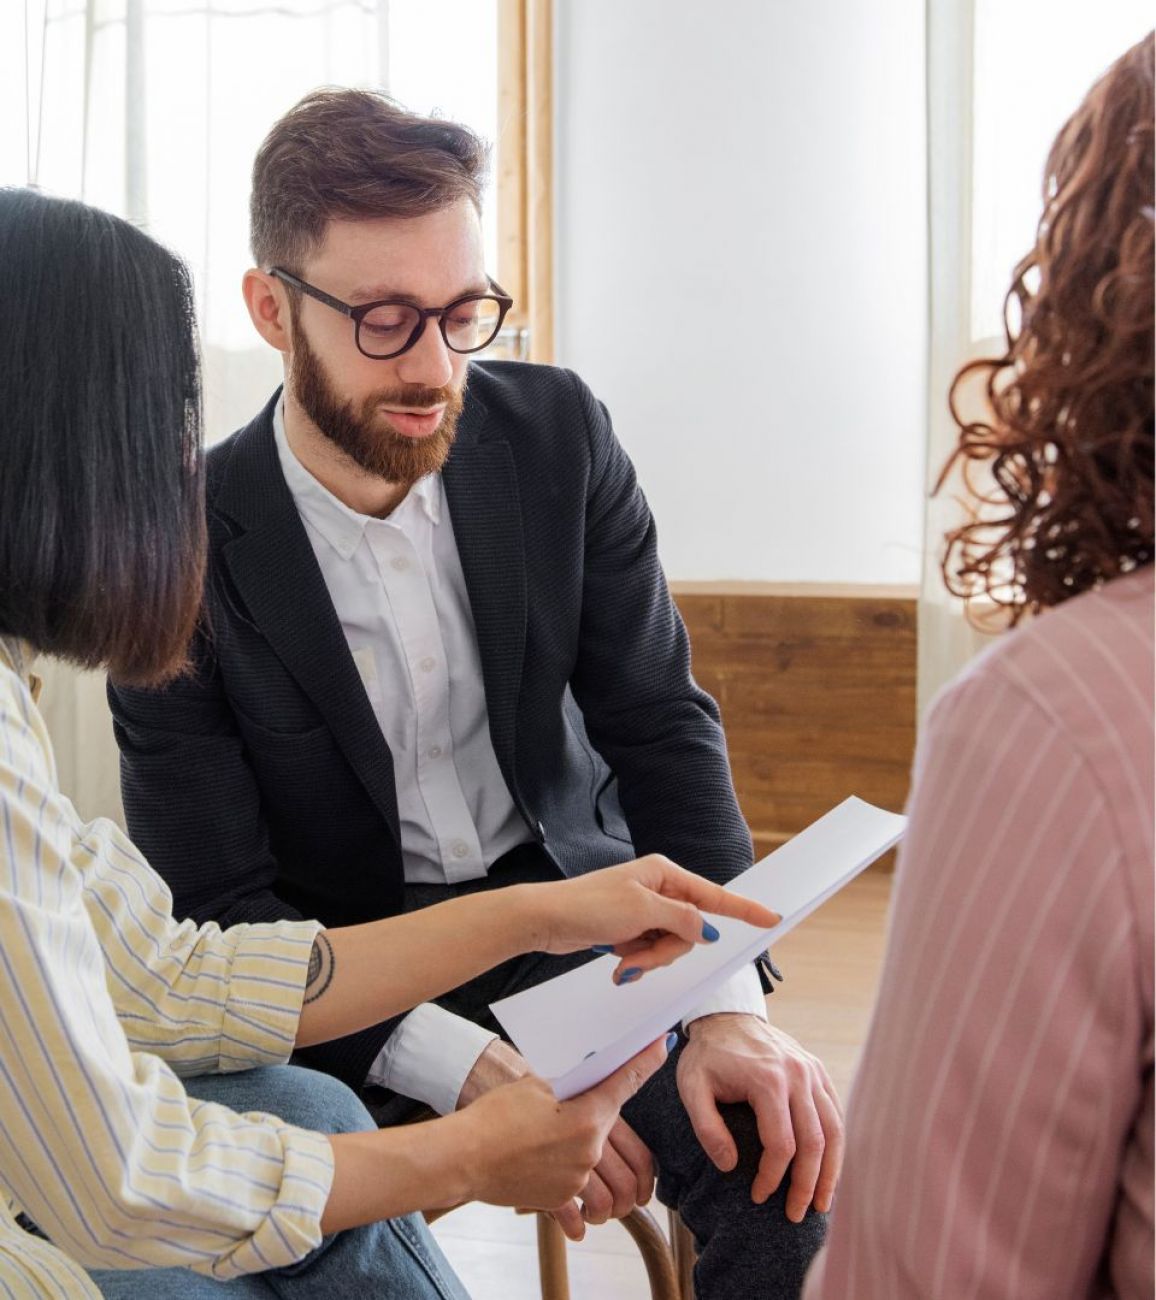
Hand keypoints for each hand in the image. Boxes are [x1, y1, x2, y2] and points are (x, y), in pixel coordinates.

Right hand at [457, 1036, 669, 1215]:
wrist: (464, 1157)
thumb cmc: (495, 1116)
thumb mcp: (536, 1087)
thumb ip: (571, 1087)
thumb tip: (591, 1084)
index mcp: (587, 1116)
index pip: (625, 1082)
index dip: (645, 1060)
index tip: (660, 1045)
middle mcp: (590, 1150)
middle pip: (609, 1124)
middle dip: (593, 1110)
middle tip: (566, 1104)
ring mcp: (577, 1177)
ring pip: (595, 1157)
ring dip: (582, 1146)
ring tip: (554, 1139)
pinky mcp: (561, 1197)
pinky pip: (577, 1186)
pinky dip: (565, 1171)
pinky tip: (543, 1161)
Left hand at [520, 856, 779, 983]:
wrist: (546, 919)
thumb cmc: (589, 906)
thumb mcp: (642, 912)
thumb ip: (682, 920)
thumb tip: (707, 930)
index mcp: (664, 874)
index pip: (714, 896)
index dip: (744, 909)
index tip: (772, 918)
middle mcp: (658, 889)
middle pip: (690, 930)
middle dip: (668, 950)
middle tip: (639, 953)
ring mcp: (644, 910)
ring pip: (671, 946)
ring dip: (649, 959)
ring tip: (622, 958)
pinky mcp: (630, 929)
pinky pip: (651, 952)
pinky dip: (637, 962)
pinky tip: (617, 962)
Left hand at [677, 1014, 843, 1222]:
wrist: (725, 1015)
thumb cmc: (706, 1055)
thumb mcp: (692, 1087)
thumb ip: (707, 1128)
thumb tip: (729, 1166)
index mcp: (767, 1079)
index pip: (781, 1144)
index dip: (772, 1178)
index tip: (758, 1196)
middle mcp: (797, 1074)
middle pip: (814, 1142)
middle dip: (806, 1185)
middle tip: (795, 1216)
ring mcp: (812, 1071)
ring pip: (833, 1130)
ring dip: (830, 1171)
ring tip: (821, 1204)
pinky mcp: (817, 1071)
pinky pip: (835, 1113)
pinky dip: (835, 1145)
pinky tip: (827, 1169)